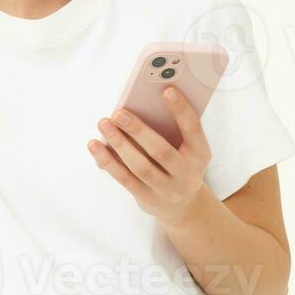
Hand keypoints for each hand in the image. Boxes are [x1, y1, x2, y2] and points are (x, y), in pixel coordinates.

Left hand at [88, 86, 212, 222]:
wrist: (182, 204)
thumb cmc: (178, 162)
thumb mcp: (185, 147)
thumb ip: (171, 128)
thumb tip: (137, 106)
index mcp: (200, 154)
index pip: (194, 129)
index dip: (182, 110)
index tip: (167, 90)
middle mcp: (187, 174)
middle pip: (161, 151)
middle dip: (138, 130)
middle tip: (119, 113)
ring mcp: (167, 189)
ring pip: (140, 166)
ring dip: (119, 143)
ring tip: (104, 124)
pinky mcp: (147, 199)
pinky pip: (124, 178)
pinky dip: (107, 161)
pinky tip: (95, 145)